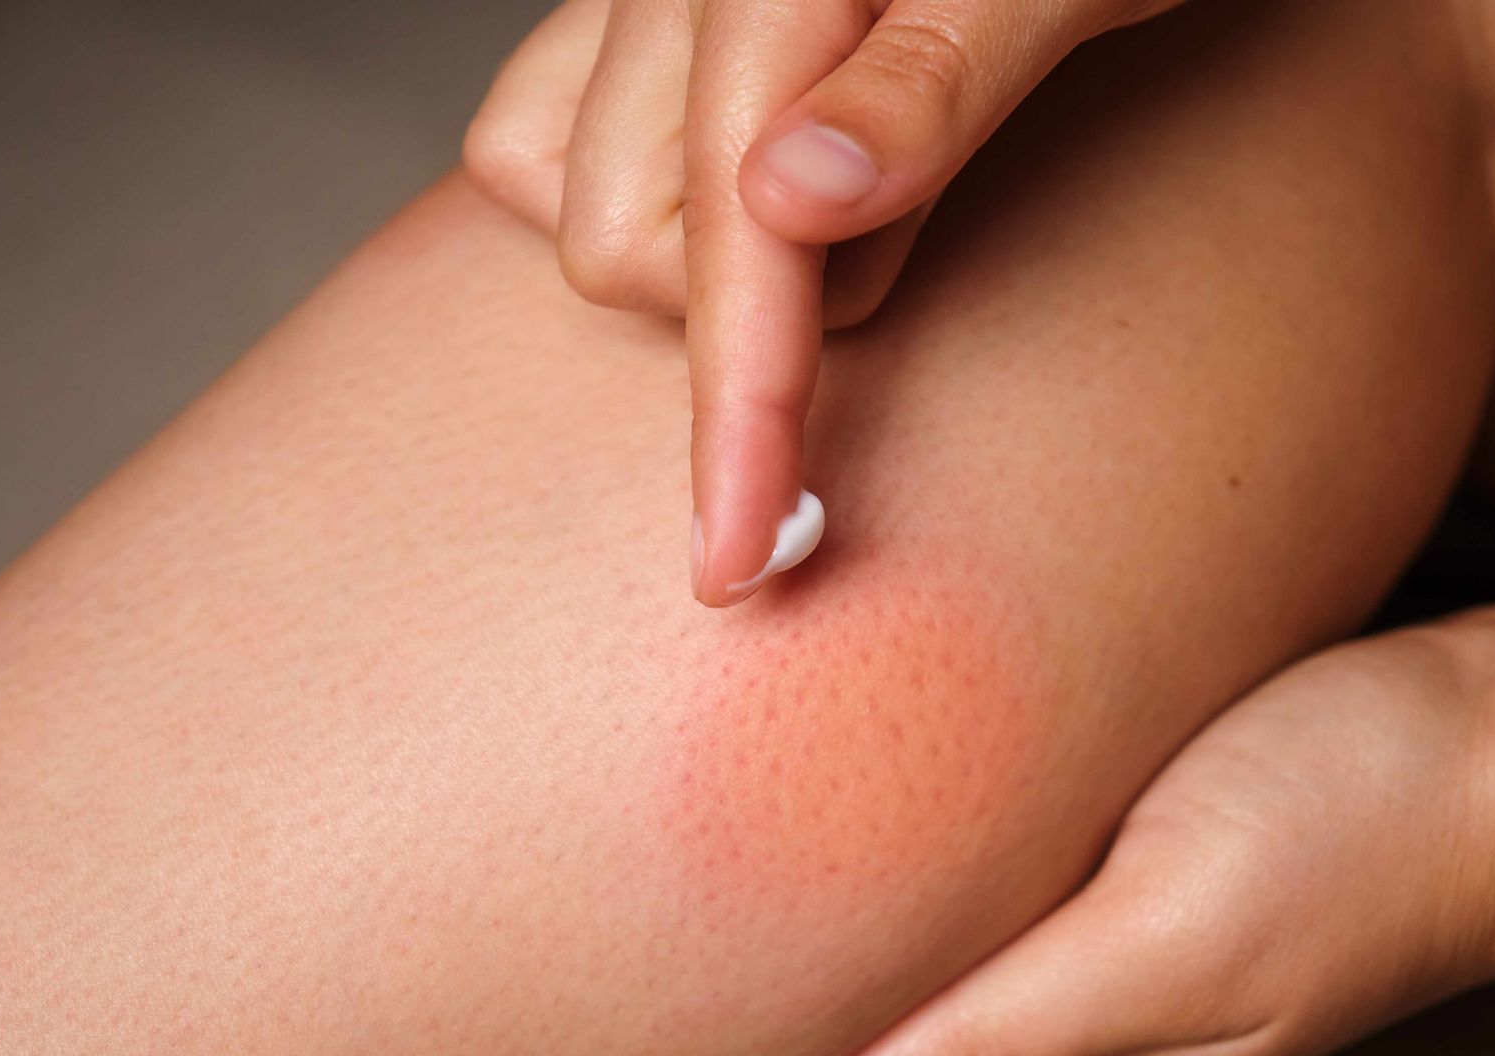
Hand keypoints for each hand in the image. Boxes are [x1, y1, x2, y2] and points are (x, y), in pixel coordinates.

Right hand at [465, 0, 1188, 605]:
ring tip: (855, 197)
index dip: (739, 416)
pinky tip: (770, 168)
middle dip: (752, 306)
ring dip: (705, 254)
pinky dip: (661, 193)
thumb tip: (782, 205)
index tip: (739, 560)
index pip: (724, 236)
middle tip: (905, 238)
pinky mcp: (656, 6)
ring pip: (563, 194)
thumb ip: (935, 77)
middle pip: (615, 241)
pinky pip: (559, 129)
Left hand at [619, 607, 1494, 1055]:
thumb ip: (1002, 1044)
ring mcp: (1085, 959)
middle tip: (571, 1039)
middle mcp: (1059, 1035)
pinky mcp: (1110, 877)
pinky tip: (824, 886)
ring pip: (889, 1010)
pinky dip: (864, 934)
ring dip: (780, 1007)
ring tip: (659, 972)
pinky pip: (954, 930)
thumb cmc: (1358, 826)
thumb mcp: (1171, 937)